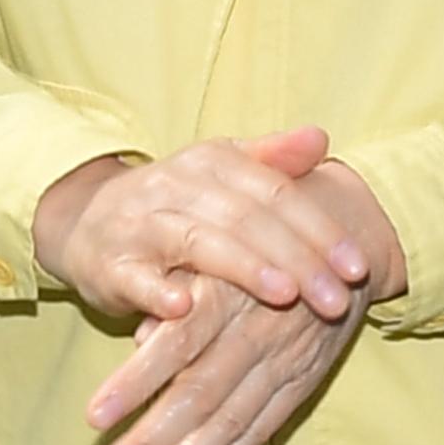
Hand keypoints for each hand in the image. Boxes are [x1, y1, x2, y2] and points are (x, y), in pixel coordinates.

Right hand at [35, 128, 370, 324]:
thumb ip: (272, 159)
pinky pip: (135, 277)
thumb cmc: (173, 203)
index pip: (278, 193)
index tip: (359, 267)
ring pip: (200, 243)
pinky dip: (157, 292)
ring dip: (245, 269)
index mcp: (213, 162)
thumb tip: (323, 136)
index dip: (321, 229)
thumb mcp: (221, 171)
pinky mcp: (110, 264)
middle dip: (299, 259)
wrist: (84, 220)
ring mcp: (141, 224)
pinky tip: (185, 308)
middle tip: (338, 299)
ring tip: (286, 296)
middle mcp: (178, 185)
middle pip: (248, 220)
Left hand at [81, 162, 406, 444]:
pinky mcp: (302, 383)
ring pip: (228, 425)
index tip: (92, 418)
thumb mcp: (217, 250)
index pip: (176, 346)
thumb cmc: (260, 242)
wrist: (347, 239)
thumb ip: (179, 290)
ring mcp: (283, 364)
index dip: (136, 383)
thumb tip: (142, 337)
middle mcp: (256, 333)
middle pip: (198, 397)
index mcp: (226, 293)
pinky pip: (261, 430)